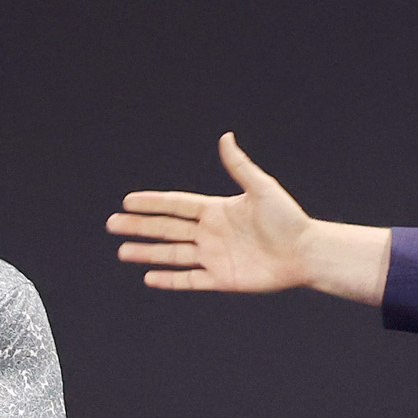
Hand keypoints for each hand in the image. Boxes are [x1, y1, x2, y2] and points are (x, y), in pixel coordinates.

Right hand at [111, 132, 390, 303]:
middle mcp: (211, 233)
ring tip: (123, 251)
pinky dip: (170, 280)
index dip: (152, 202)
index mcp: (217, 210)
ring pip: (172, 255)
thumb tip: (226, 137)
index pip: (177, 204)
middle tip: (112, 224)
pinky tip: (149, 278)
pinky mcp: (222, 279)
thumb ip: (239, 166)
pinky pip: (189, 280)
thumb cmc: (288, 218)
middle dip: (140, 226)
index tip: (128, 200)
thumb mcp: (262, 188)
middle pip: (167, 229)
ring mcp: (214, 257)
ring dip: (147, 253)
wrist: (306, 253)